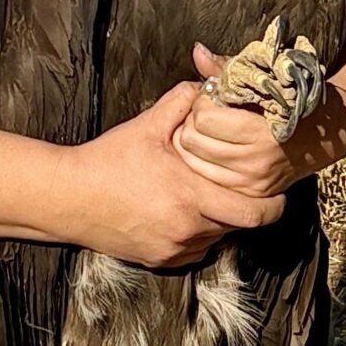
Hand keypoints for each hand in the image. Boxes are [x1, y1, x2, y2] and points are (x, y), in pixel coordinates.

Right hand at [62, 80, 286, 268]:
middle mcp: (188, 228)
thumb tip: (205, 84)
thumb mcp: (145, 126)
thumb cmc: (107, 160)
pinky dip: (197, 236)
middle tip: (244, 193)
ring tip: (206, 198)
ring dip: (219, 222)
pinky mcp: (159, 260)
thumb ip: (180, 102)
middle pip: (238, 227)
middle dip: (245, 211)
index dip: (273, 206)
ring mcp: (174, 248)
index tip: (277, 194)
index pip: (255, 213)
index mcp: (191, 195)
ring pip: (216, 239)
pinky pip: (194, 251)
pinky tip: (182, 214)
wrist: (68, 198)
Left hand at [172, 43, 300, 197]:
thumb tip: (196, 50)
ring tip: (209, 129)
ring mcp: (252, 183)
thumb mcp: (263, 79)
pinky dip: (202, 161)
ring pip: (194, 161)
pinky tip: (213, 147)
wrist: (326, 136)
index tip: (213, 95)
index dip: (203, 101)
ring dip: (194, 142)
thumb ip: (225, 68)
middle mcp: (256, 164)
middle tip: (207, 112)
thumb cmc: (292, 100)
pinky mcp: (250, 194)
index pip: (204, 118)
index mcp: (261, 133)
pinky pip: (206, 177)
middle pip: (193, 141)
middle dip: (193, 121)